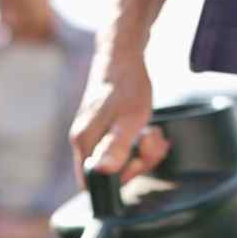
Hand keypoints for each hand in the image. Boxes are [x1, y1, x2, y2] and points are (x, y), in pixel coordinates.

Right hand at [69, 49, 169, 184]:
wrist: (122, 54)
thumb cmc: (127, 86)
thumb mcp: (129, 120)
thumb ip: (116, 147)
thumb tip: (102, 172)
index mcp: (84, 141)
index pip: (92, 183)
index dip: (118, 180)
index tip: (137, 161)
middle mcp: (82, 140)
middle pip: (107, 173)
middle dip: (136, 163)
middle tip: (152, 142)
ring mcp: (92, 134)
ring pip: (117, 160)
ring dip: (142, 153)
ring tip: (154, 133)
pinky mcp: (102, 128)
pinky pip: (119, 147)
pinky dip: (138, 143)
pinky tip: (148, 130)